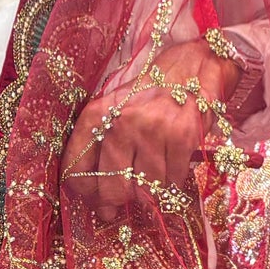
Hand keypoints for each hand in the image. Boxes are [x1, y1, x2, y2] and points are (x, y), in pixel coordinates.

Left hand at [62, 41, 244, 227]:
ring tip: (153, 176)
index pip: (77, 171)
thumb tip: (101, 202)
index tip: (97, 199)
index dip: (87, 193)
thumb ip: (101, 148)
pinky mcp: (181, 138)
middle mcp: (121, 123)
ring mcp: (152, 131)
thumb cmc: (148, 93)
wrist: (192, 66)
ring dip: (150, 191)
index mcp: (97, 114)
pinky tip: (171, 168)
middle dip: (119, 201)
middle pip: (112, 188)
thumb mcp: (114, 110)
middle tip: (126, 200)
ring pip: (145, 189)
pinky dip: (172, 183)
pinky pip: (172, 182)